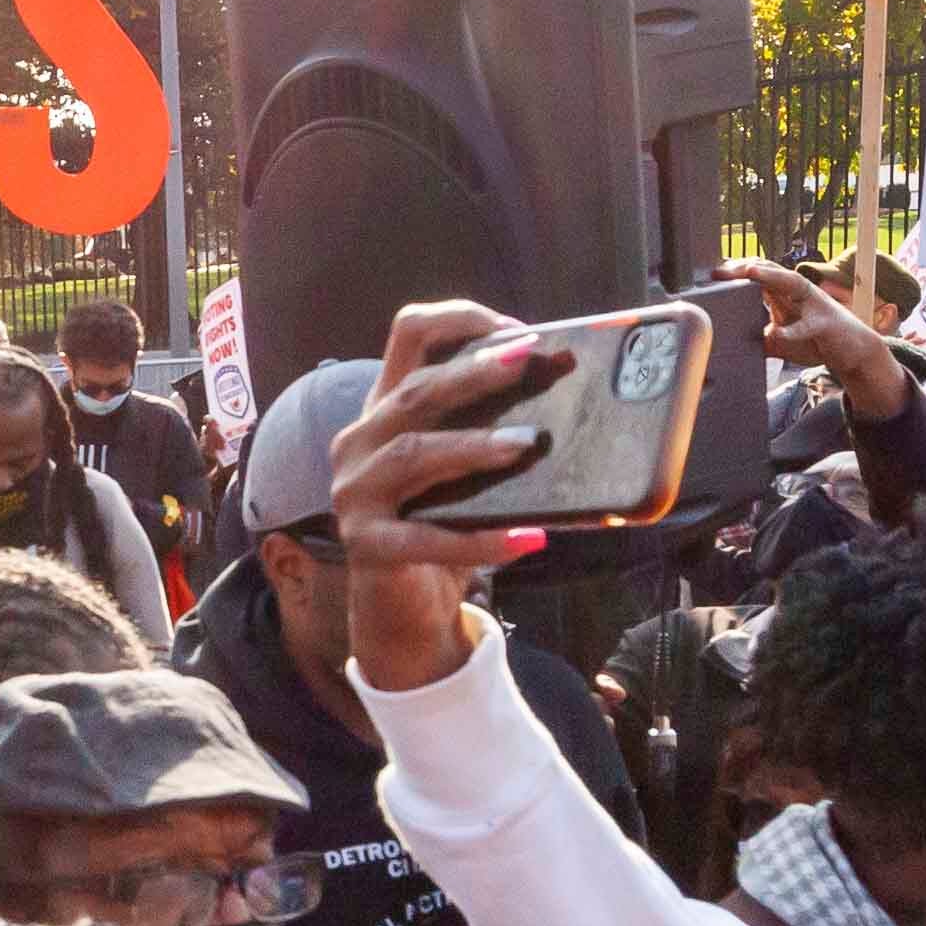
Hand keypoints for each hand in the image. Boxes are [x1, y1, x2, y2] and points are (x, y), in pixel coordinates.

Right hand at [323, 300, 567, 695]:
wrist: (401, 605)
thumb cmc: (440, 522)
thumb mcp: (461, 466)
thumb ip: (488, 428)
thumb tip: (570, 399)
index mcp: (385, 408)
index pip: (409, 335)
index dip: (460, 320)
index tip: (516, 332)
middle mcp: (360, 440)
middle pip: (415, 390)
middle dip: (474, 372)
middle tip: (528, 360)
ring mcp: (355, 492)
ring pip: (415, 453)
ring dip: (473, 445)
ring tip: (525, 445)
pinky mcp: (366, 544)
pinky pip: (427, 538)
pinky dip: (481, 539)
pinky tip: (527, 539)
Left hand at [733, 260, 913, 422]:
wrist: (853, 351)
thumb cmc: (815, 341)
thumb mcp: (779, 341)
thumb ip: (759, 337)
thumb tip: (729, 345)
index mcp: (784, 293)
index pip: (758, 274)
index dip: (735, 272)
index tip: (711, 276)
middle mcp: (798, 292)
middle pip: (770, 270)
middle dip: (745, 268)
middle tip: (721, 272)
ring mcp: (813, 304)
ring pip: (790, 283)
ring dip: (769, 276)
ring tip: (749, 273)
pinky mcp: (826, 323)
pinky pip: (808, 325)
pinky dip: (793, 330)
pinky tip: (779, 334)